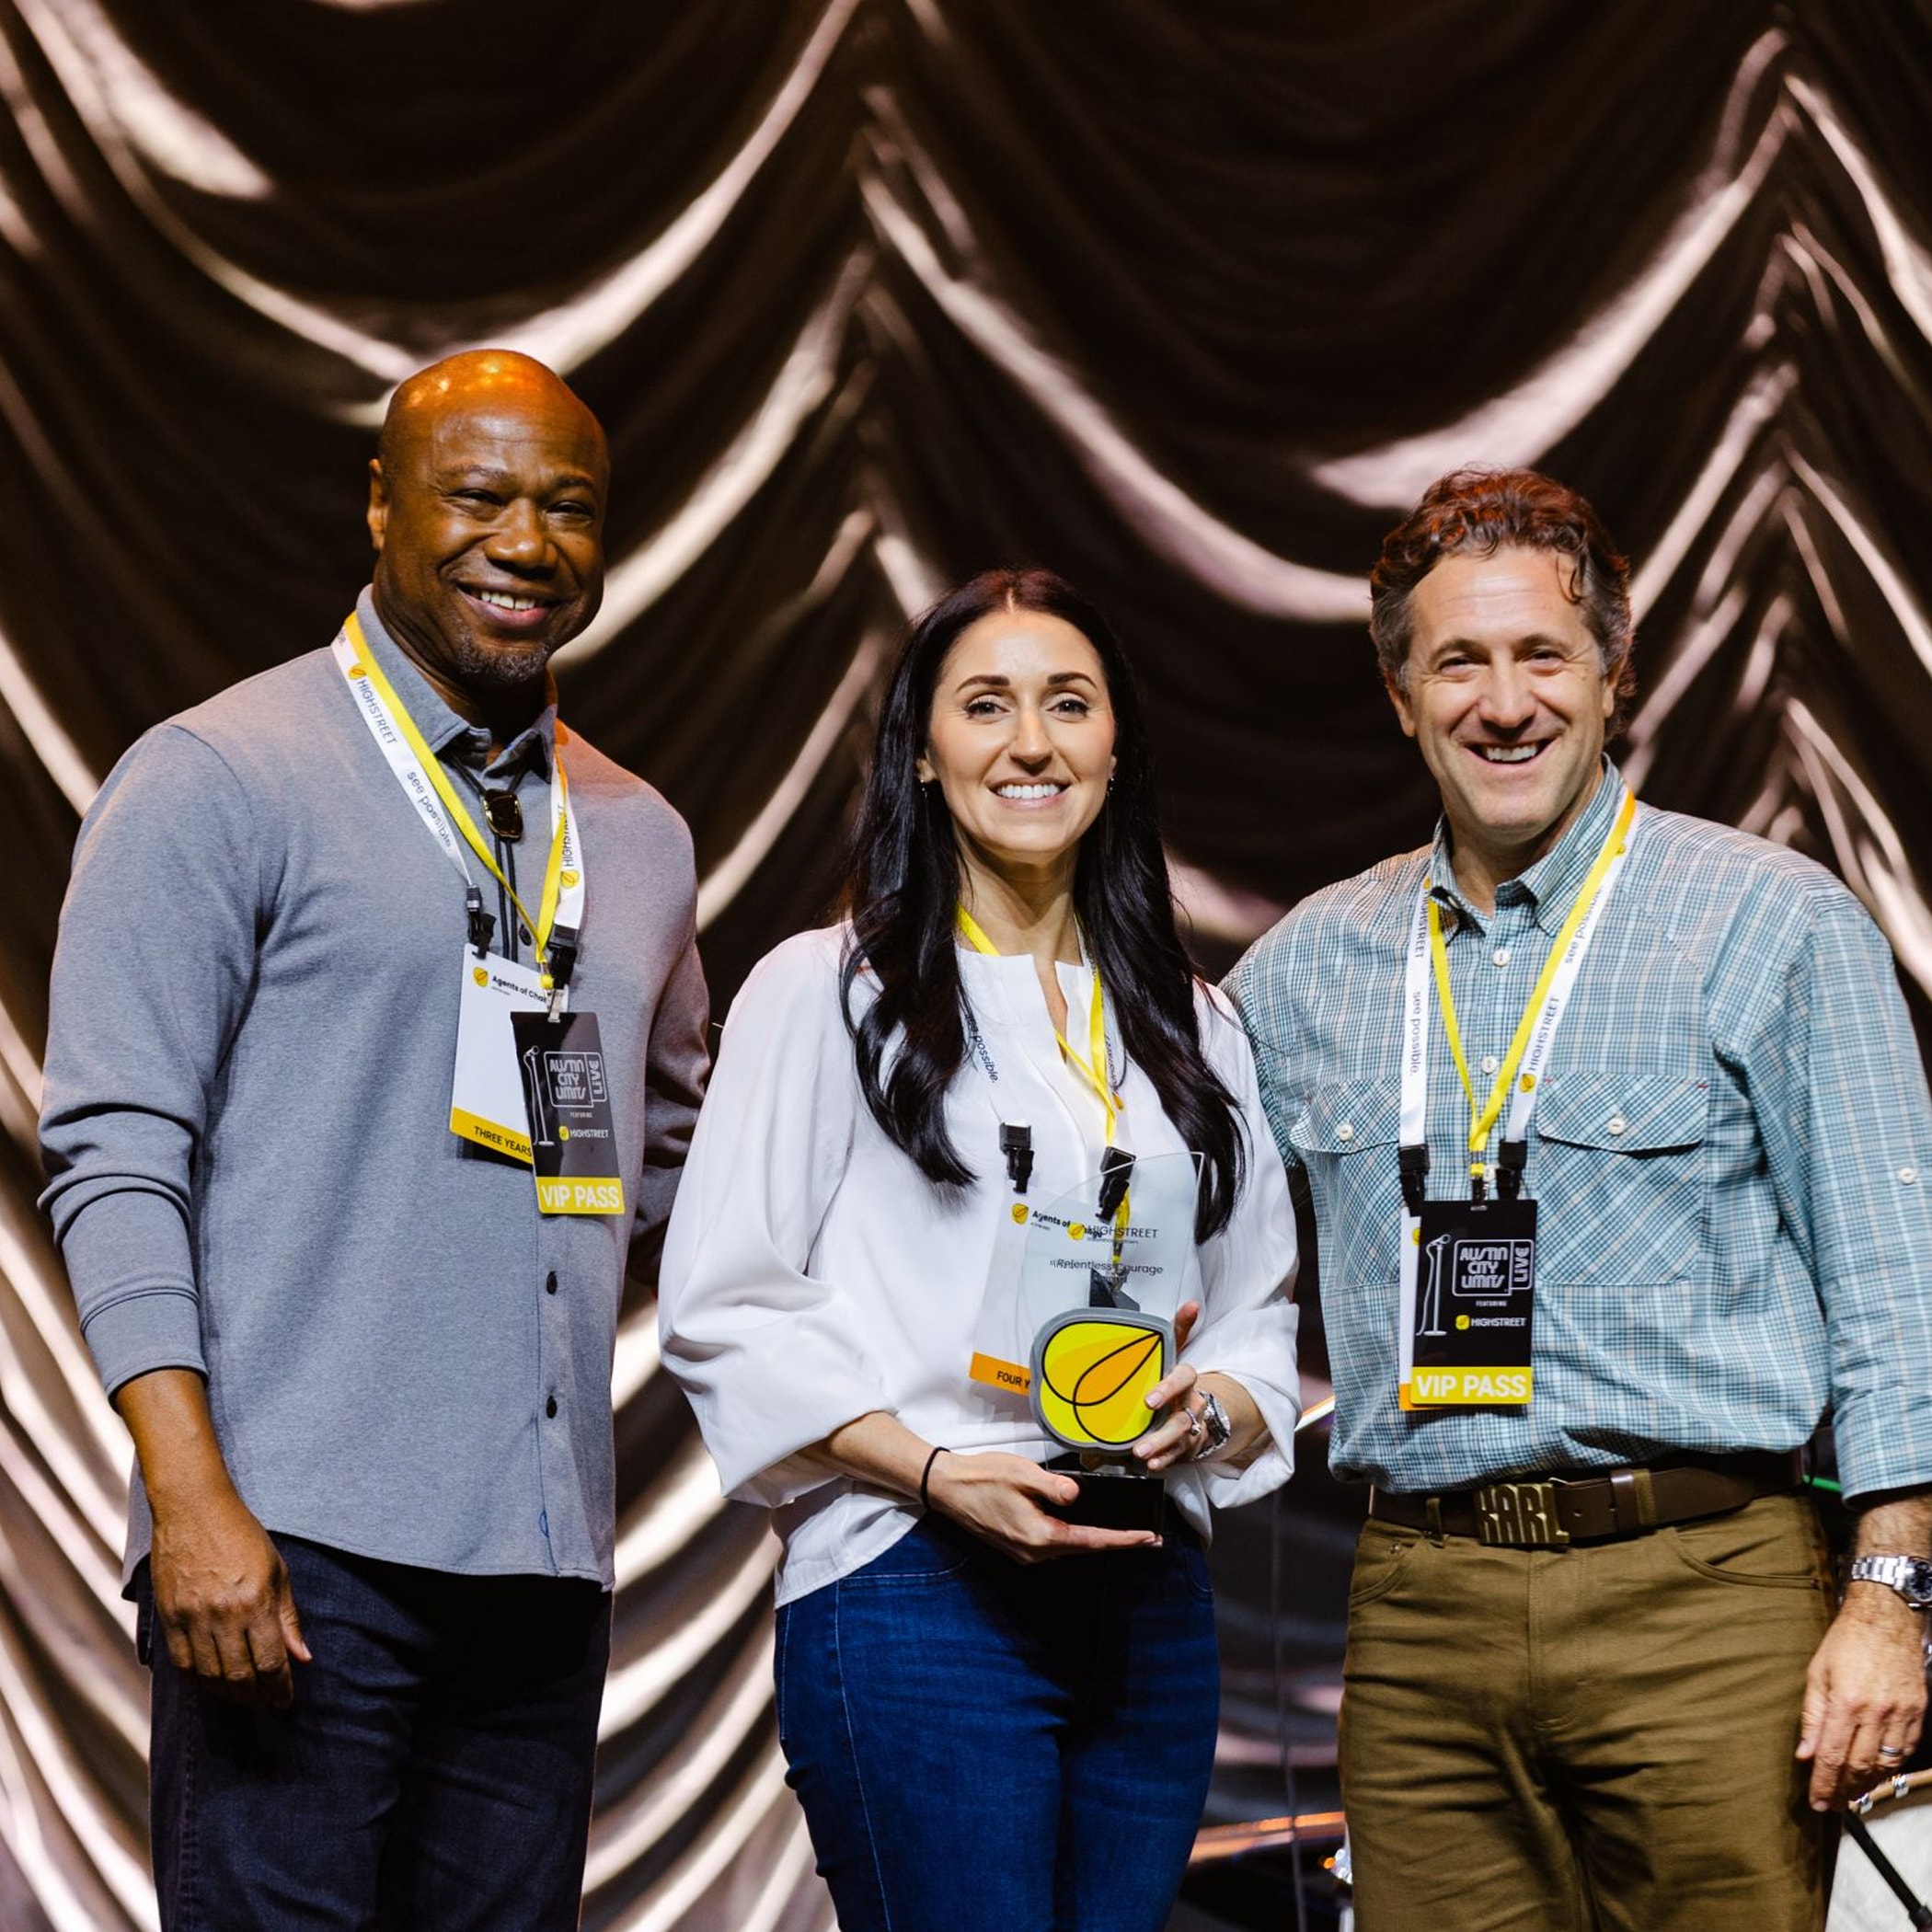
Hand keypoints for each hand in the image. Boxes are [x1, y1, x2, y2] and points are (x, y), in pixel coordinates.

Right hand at [149, 1485, 310, 1708]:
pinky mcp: (168, 1618)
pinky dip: (199, 1681)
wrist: (193, 1509)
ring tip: (244, 1695)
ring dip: (229, 1693)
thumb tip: (302, 1658)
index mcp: (255, 1602)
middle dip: (257, 1696)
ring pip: (209, 1676)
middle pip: (240, 1677)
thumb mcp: (277, 1571)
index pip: (271, 1662)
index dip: (280, 1688)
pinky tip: (213, 1683)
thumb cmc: (243, 1536)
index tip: (287, 1701)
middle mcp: (222, 1615)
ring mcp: (191, 1619)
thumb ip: (287, 1618)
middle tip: (267, 1702)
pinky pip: (181, 1665)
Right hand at [926, 1450, 1159, 1563]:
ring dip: (1095, 1541)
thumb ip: (1053, 1487)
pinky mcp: (1017, 1545)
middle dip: (1116, 1542)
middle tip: (1147, 1537)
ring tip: (1123, 1532)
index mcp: (1039, 1535)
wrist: (947, 1487)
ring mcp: (1024, 1552)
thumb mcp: (1022, 1473)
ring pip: (1069, 1548)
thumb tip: (1078, 1496)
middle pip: (1083, 1548)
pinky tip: (1084, 1527)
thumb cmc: (982, 1477)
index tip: (1148, 1539)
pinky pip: (1054, 1545)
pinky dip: (1074, 1538)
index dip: (1122, 1540)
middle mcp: (1034, 1552)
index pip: (1090, 1540)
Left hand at [1134, 1300, 1203, 1473]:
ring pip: (1179, 1438)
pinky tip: (1151, 1464)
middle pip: (1183, 1416)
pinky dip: (1165, 1460)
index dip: (1168, 1388)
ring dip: (1160, 1445)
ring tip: (1141, 1452)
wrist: (1200, 1410)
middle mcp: (1192, 1405)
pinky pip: (1177, 1455)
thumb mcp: (1178, 1353)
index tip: (1149, 1399)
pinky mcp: (1185, 1447)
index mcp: (1186, 1382)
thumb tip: (1192, 1304)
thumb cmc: (1179, 1380)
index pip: (1184, 1380)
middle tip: (1141, 1436)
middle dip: (1163, 1425)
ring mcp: (1190, 1428)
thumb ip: (1179, 1329)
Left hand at [1796, 1587, 1927, 1807]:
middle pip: (1860, 1765)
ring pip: (1886, 1763)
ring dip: (1868, 1784)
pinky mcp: (1918, 1712)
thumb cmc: (1845, 1643)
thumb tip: (1805, 1754)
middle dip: (1844, 1790)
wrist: (1886, 1619)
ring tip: (1851, 1794)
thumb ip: (1812, 1716)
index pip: (1832, 1755)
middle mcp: (1877, 1711)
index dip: (1824, 1784)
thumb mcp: (1817, 1673)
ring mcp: (1902, 1713)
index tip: (1817, 1802)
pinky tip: (1876, 1772)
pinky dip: (1890, 1767)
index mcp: (1846, 1701)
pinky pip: (1905, 1750)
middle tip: (1833, 1805)